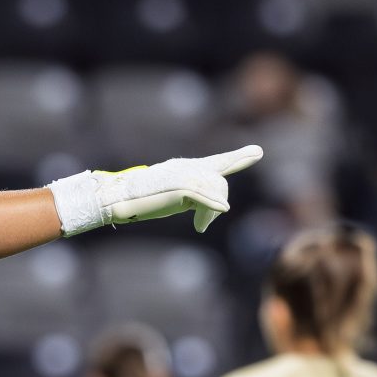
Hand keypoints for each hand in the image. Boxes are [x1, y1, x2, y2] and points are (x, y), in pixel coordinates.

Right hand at [49, 145, 263, 235]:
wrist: (119, 198)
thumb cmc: (142, 201)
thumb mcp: (174, 199)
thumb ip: (194, 199)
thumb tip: (215, 210)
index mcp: (186, 168)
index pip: (218, 163)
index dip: (239, 158)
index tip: (257, 152)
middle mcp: (188, 167)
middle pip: (220, 182)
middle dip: (218, 203)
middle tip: (202, 225)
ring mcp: (185, 175)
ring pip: (215, 191)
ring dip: (210, 213)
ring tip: (199, 225)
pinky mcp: (180, 187)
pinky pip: (206, 197)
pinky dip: (214, 206)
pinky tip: (219, 212)